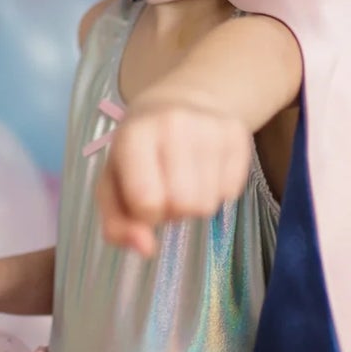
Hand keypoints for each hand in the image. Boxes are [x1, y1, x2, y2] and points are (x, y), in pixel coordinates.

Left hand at [95, 102, 253, 258]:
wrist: (179, 101)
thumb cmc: (137, 153)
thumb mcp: (112, 187)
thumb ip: (118, 226)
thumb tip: (146, 250)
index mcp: (135, 136)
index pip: (148, 202)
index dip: (147, 214)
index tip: (144, 197)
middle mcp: (174, 125)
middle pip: (185, 206)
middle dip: (174, 210)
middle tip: (167, 187)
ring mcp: (210, 127)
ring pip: (209, 205)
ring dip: (195, 202)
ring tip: (185, 177)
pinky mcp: (238, 133)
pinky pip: (232, 193)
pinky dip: (217, 190)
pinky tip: (205, 168)